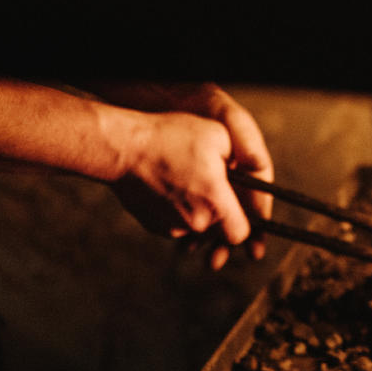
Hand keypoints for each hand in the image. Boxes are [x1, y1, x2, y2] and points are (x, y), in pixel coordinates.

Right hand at [104, 84, 272, 268]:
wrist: (121, 147)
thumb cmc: (169, 137)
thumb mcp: (218, 136)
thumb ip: (241, 160)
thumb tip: (250, 173)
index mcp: (215, 202)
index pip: (240, 234)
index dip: (245, 224)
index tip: (242, 212)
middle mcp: (195, 222)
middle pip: (219, 232)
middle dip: (221, 216)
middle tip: (214, 192)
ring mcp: (172, 227)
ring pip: (197, 229)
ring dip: (199, 213)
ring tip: (189, 184)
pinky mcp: (154, 226)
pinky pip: (176, 225)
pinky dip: (178, 212)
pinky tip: (170, 190)